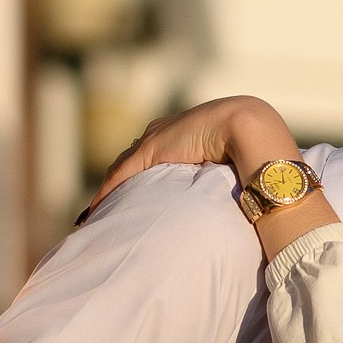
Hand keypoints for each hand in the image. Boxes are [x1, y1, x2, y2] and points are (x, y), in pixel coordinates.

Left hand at [90, 94, 301, 211]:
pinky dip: (106, 194)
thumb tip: (233, 203)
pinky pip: (120, 176)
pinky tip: (94, 212)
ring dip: (109, 191)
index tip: (132, 194)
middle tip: (106, 207)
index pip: (152, 155)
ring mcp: (155, 141)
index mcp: (182, 132)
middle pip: (131, 160)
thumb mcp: (226, 165)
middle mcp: (163, 133)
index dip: (139, 174)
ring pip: (121, 168)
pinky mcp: (149, 151)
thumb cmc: (247, 145)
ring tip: (95, 215)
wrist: (246, 127)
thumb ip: (220, 177)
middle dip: (118, 182)